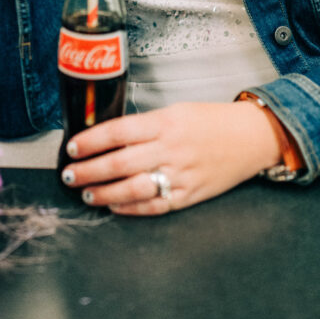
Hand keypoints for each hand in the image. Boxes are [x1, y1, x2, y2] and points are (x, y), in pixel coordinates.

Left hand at [60, 101, 281, 215]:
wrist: (250, 137)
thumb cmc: (211, 120)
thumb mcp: (175, 111)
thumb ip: (145, 125)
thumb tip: (108, 136)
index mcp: (164, 122)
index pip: (117, 131)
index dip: (90, 141)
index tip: (71, 147)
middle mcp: (170, 148)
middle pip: (119, 162)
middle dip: (88, 171)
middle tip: (69, 175)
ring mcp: (180, 174)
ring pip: (133, 188)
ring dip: (104, 193)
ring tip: (87, 193)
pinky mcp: (189, 195)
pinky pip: (154, 205)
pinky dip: (130, 208)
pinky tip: (114, 205)